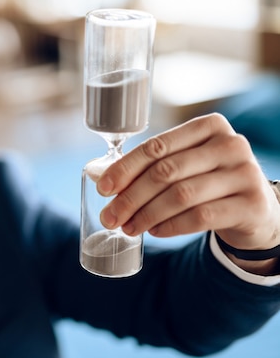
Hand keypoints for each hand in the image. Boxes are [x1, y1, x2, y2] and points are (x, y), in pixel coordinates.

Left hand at [97, 113, 279, 272]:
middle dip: (131, 197)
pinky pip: (200, 217)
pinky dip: (170, 226)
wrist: (257, 208)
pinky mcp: (252, 205)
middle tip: (110, 217)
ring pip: (181, 196)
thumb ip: (151, 166)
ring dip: (147, 215)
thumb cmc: (209, 181)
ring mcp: (245, 174)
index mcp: (209, 127)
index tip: (103, 189)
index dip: (124, 169)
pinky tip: (155, 231)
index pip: (156, 147)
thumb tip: (101, 178)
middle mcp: (231, 145)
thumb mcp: (186, 164)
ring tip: (129, 228)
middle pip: (165, 172)